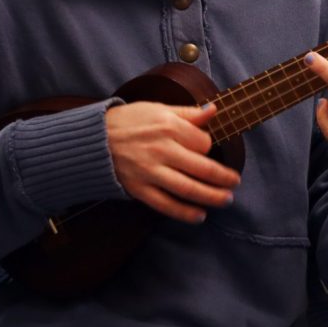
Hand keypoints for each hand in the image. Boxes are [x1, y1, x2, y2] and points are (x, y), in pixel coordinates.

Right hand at [106, 101, 239, 223]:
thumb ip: (188, 113)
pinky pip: (165, 204)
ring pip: (187, 188)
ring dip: (211, 197)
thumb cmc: (129, 122)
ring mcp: (150, 172)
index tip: (208, 150)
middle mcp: (162, 150)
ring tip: (226, 200)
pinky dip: (184, 213)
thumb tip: (214, 110)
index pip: (203, 143)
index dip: (209, 147)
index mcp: (169, 128)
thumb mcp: (158, 110)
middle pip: (202, 168)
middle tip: (235, 182)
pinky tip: (199, 216)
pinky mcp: (139, 189)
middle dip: (223, 177)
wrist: (92, 140)